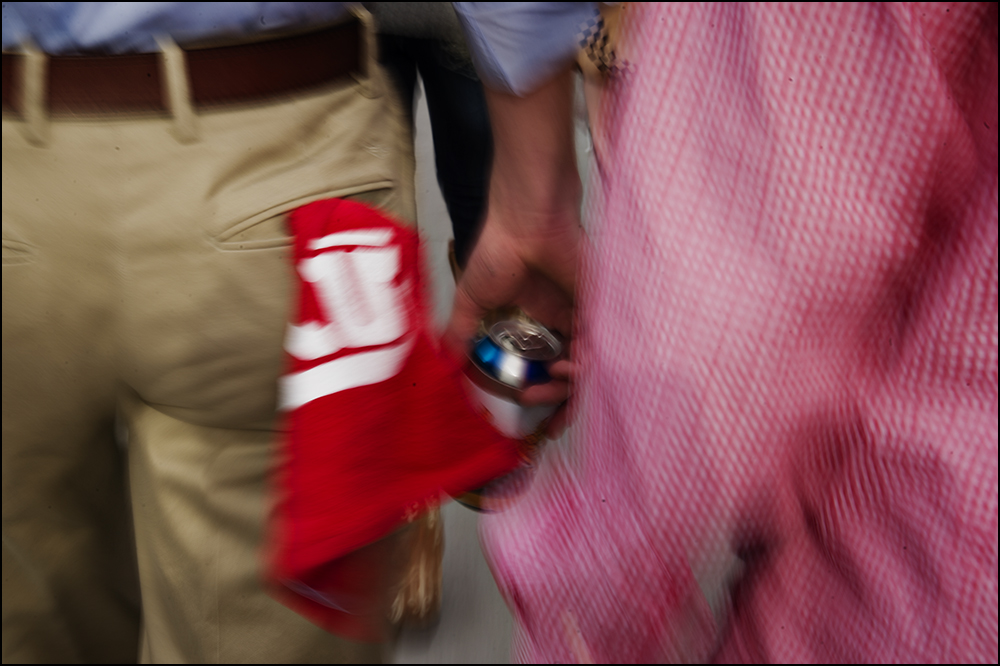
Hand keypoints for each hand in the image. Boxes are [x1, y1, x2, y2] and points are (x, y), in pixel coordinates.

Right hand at [444, 68, 581, 421]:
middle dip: (560, 400)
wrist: (525, 219)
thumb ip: (460, 333)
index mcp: (541, 320)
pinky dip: (585, 365)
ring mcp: (583, 313)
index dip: (546, 393)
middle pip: (574, 374)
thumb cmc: (499, 248)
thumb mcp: (472, 299)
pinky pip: (600, 347)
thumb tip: (443, 364)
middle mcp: (566, 320)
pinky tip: (563, 368)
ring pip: (589, 365)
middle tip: (536, 409)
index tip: (528, 407)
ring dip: (570, 386)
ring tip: (546, 385)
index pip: (552, 367)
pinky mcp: (597, 307)